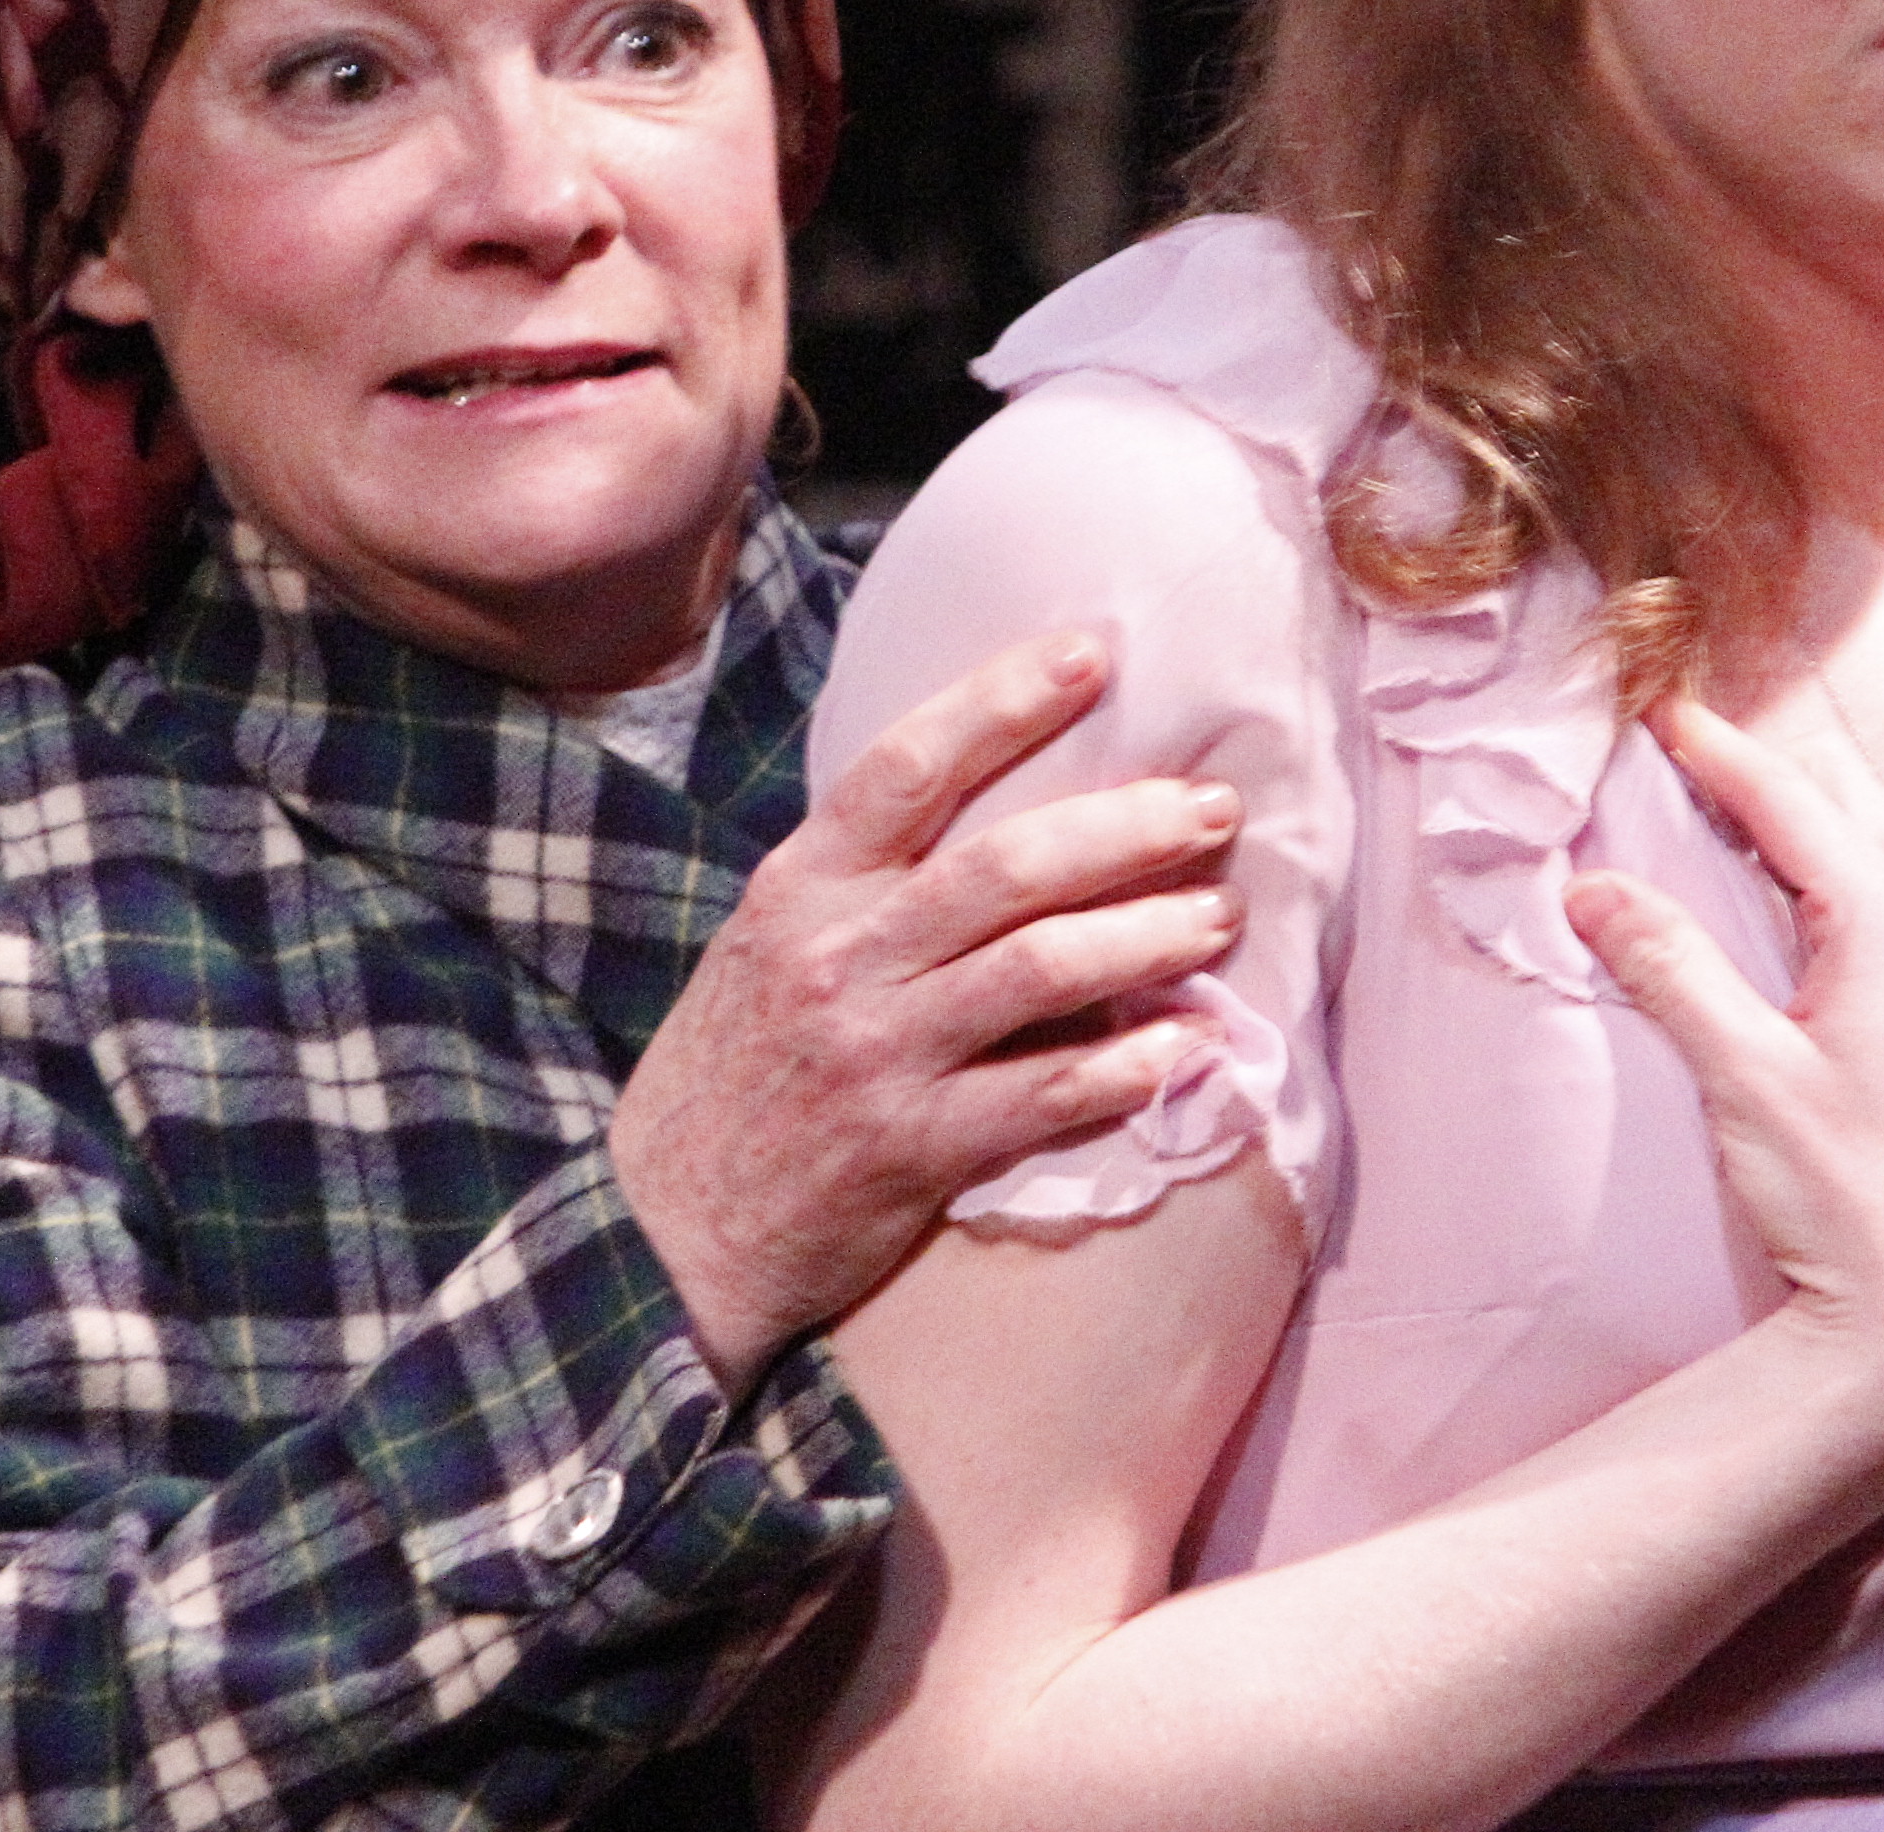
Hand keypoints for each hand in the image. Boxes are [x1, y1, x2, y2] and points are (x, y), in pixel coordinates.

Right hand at [617, 629, 1243, 1392]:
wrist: (664, 1231)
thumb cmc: (736, 1068)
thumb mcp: (771, 941)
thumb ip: (867, 878)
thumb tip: (1002, 801)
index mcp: (802, 887)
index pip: (909, 764)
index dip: (1005, 700)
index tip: (1094, 653)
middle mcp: (840, 957)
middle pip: (1006, 865)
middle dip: (1127, 827)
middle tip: (1213, 808)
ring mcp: (879, 1054)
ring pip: (1041, 969)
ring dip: (1149, 936)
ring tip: (1219, 916)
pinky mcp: (913, 1149)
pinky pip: (1046, 1093)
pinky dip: (1131, 1065)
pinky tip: (1193, 1043)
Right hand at [1566, 696, 1883, 1426]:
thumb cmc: (1852, 1197)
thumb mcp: (1748, 1080)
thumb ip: (1672, 970)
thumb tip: (1590, 884)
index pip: (1793, 803)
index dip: (1722, 751)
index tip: (1663, 709)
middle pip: (1842, 812)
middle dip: (1765, 765)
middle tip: (1692, 735)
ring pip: (1871, 857)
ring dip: (1803, 817)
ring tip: (1736, 791)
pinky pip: (1882, 905)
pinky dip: (1829, 871)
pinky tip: (1800, 891)